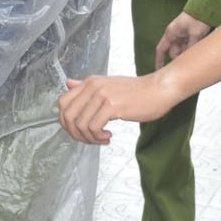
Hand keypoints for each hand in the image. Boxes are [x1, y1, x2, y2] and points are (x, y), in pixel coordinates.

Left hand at [59, 73, 182, 144]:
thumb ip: (86, 86)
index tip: (78, 130)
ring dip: (90, 138)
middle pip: (67, 115)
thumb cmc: (137, 91)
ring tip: (102, 138)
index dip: (65, 122)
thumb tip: (68, 83)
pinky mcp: (112, 106)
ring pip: (80, 124)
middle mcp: (92, 87)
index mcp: (89, 82)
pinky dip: (98, 137)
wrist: (159, 89)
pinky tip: (109, 136)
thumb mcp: (108, 84)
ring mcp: (101, 96)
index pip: (62, 103)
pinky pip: (94, 127)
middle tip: (88, 139)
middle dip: (75, 133)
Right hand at [155, 12, 210, 69]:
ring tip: (197, 50)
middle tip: (190, 60)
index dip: (159, 60)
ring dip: (188, 52)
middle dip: (180, 57)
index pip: (161, 49)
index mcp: (171, 33)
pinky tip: (199, 48)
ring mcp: (182, 35)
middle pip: (174, 52)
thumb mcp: (195, 35)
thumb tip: (189, 59)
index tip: (159, 69)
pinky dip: (192, 48)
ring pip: (182, 50)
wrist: (206, 8)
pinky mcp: (189, 35)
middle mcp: (175, 35)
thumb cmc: (197, 18)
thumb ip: (191, 47)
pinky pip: (188, 46)